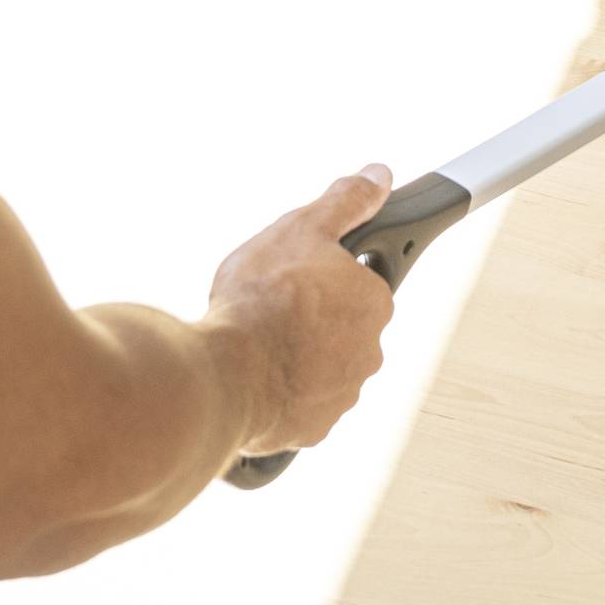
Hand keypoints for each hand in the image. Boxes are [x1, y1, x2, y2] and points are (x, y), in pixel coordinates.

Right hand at [205, 167, 397, 455]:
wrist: (223, 376)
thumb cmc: (260, 300)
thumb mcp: (302, 228)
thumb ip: (347, 201)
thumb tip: (381, 176)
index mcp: (373, 302)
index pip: (358, 279)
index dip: (323, 272)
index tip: (295, 273)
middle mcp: (368, 352)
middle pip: (339, 324)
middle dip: (309, 315)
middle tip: (269, 304)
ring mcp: (342, 395)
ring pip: (319, 365)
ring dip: (294, 354)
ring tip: (254, 340)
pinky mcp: (313, 428)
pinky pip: (299, 402)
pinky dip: (278, 389)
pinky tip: (251, 373)